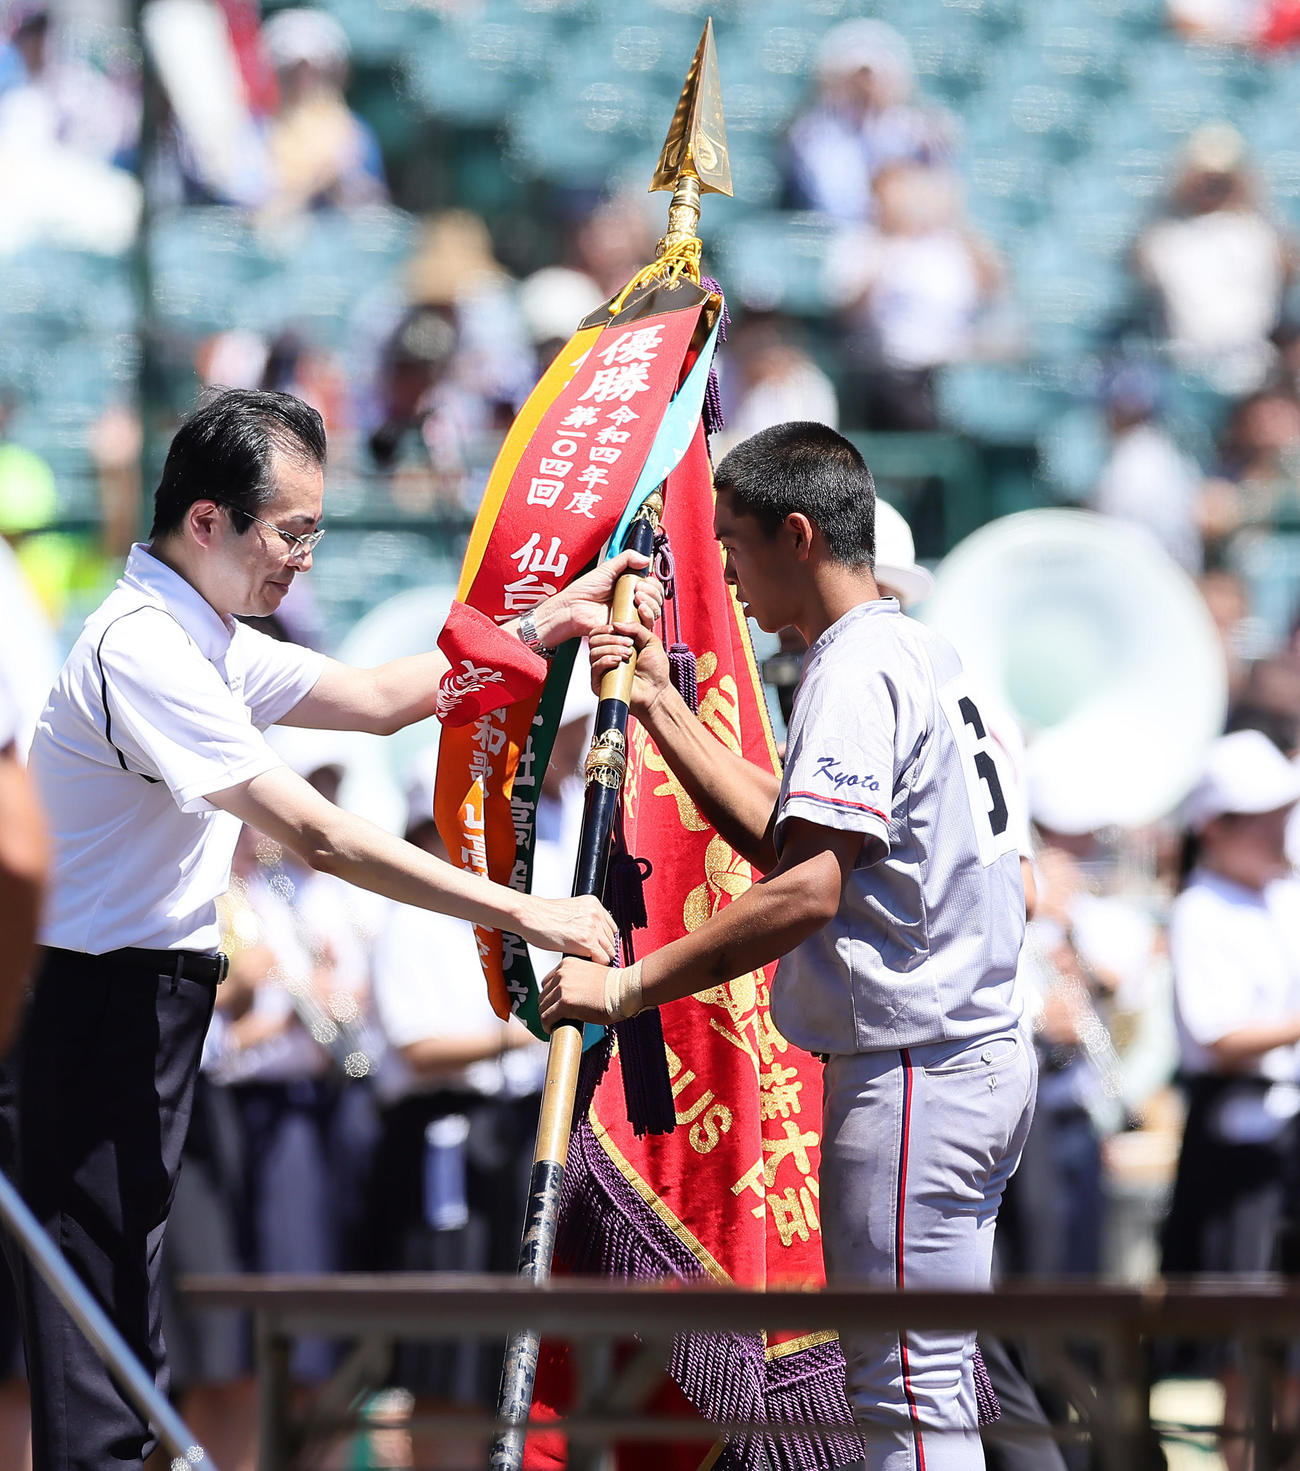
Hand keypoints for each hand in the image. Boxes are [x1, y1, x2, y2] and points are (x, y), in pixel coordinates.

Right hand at [517, 894, 615, 964]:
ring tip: (587, 960)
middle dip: (603, 949)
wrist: (530, 916)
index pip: (611, 927)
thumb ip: (585, 918)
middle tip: (592, 956)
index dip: (604, 939)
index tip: (600, 946)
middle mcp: (596, 914)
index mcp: (593, 904)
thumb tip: (593, 933)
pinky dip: (596, 964)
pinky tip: (586, 963)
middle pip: (612, 940)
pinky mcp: (587, 942)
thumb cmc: (543, 915)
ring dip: (600, 957)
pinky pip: (603, 959)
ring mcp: (593, 927)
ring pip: (610, 951)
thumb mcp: (571, 909)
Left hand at [534, 551, 662, 646]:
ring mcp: (631, 616)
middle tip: (637, 589)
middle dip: (652, 593)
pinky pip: (646, 626)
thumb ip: (627, 559)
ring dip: (651, 603)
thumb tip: (645, 559)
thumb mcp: (607, 568)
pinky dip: (648, 616)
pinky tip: (639, 609)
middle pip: (657, 600)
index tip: (645, 580)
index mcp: (630, 588)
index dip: (653, 584)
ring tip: (637, 597)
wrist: (573, 607)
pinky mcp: (628, 628)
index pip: (653, 587)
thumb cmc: (585, 589)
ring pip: (654, 612)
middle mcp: (633, 602)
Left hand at [539, 956, 619, 1027]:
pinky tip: (552, 1030)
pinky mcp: (565, 1004)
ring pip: (543, 1007)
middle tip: (555, 1018)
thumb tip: (569, 995)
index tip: (555, 1006)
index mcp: (567, 964)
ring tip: (555, 1025)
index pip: (547, 982)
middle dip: (548, 1007)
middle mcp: (561, 973)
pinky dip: (547, 1026)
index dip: (550, 997)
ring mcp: (562, 988)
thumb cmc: (614, 985)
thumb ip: (576, 979)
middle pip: (543, 995)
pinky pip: (547, 1018)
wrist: (625, 990)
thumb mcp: (590, 973)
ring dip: (547, 1017)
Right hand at [589, 619, 670, 718]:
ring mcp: (602, 669)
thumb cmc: (655, 671)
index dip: (607, 628)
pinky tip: (618, 662)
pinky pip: (595, 666)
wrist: (656, 692)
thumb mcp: (651, 641)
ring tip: (628, 655)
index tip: (619, 628)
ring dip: (612, 649)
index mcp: (615, 645)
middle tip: (629, 645)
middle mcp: (606, 655)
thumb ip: (637, 628)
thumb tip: (617, 624)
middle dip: (612, 638)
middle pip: (594, 639)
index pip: (599, 631)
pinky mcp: (599, 682)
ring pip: (594, 651)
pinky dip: (606, 660)